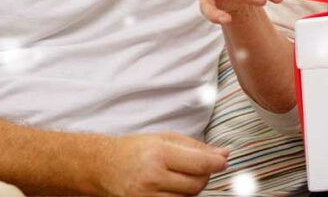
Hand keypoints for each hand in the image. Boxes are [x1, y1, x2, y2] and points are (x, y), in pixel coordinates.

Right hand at [95, 132, 227, 196]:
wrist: (103, 166)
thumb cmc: (136, 148)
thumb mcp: (165, 138)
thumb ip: (196, 147)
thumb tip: (224, 155)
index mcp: (159, 154)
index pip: (199, 164)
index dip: (217, 164)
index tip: (224, 161)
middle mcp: (153, 178)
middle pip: (196, 185)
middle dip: (205, 176)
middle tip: (203, 167)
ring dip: (194, 188)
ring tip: (185, 175)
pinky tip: (176, 186)